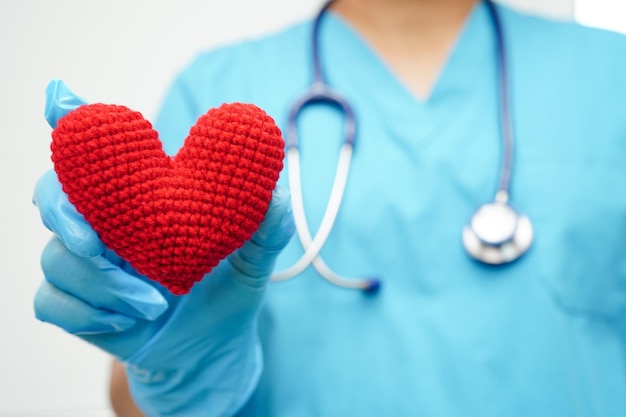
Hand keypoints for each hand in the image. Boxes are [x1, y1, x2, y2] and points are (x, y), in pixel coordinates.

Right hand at [33, 80, 293, 416]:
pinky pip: (51, 302)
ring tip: (154, 303)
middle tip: (99, 243)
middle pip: (55, 198)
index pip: (99, 157)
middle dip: (68, 216)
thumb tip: (278, 191)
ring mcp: (87, 266)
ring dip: (102, 283)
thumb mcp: (252, 264)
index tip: (63, 102)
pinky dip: (85, 313)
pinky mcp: (77, 306)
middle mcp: (107, 227)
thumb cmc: (227, 296)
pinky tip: (125, 322)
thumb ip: (265, 230)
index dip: (74, 126)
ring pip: (57, 258)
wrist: (211, 351)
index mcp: (142, 203)